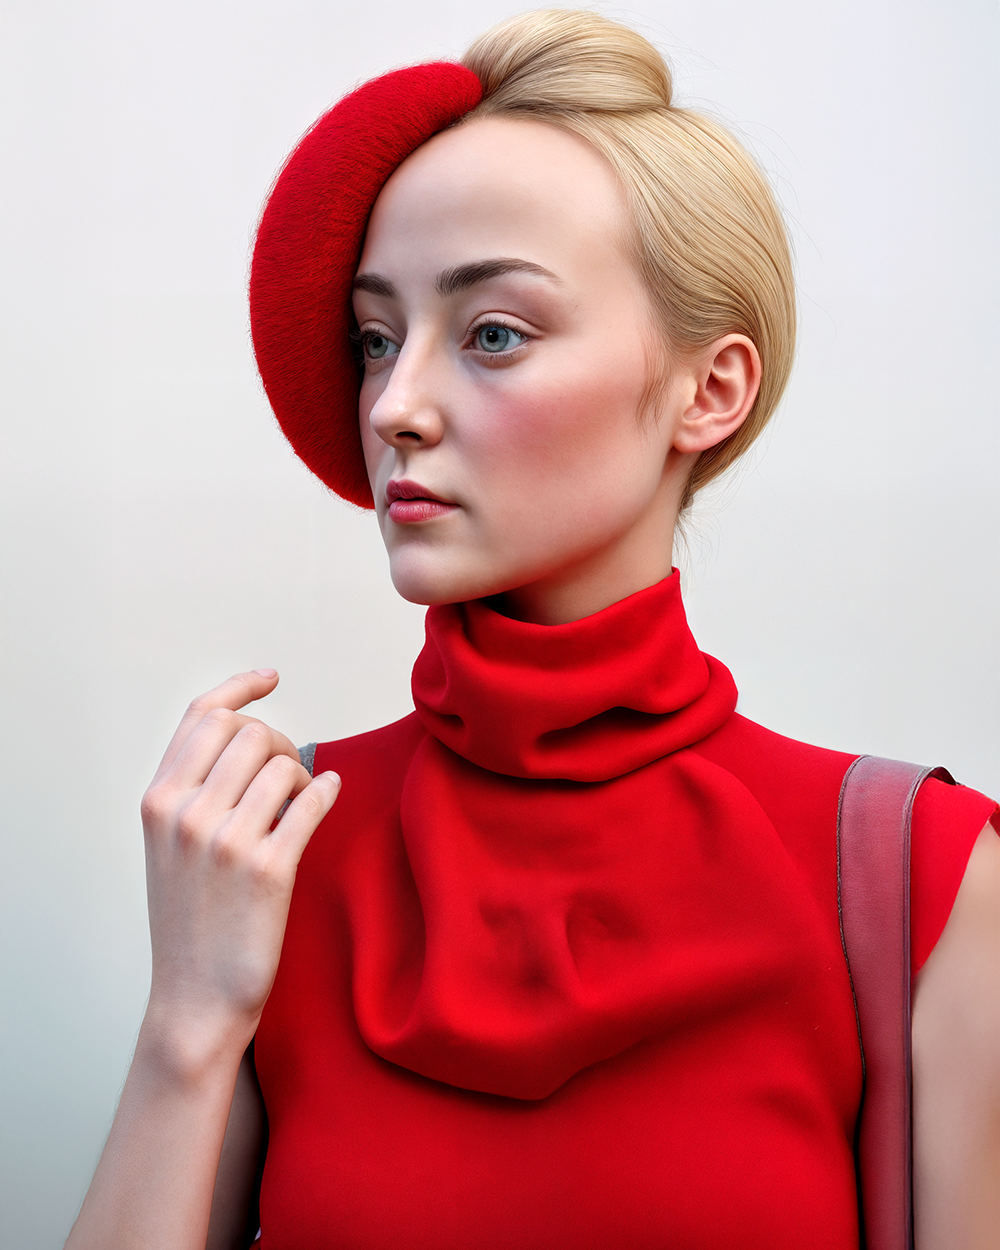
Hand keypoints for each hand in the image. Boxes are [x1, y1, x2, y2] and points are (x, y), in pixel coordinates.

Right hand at [140, 669, 339, 1065]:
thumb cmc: (189, 920)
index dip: (241, 688)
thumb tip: (248, 735)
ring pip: (284, 763)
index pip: (202, 717)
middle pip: (251, 733)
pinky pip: (311, 802)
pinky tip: (329, 793)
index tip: (271, 677)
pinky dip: (326, 790)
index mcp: (158, 801)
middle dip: (281, 743)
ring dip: (302, 775)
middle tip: (288, 774)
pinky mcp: (267, 869)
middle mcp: (185, 813)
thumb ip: (192, 790)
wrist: (196, 999)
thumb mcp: (168, 846)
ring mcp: (225, 840)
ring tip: (298, 804)